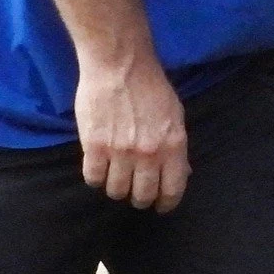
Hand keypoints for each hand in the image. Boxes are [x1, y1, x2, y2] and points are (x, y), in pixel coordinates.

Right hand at [74, 51, 188, 212]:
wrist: (120, 66)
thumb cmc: (151, 88)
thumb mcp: (175, 116)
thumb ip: (177, 147)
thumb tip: (181, 174)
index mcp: (173, 145)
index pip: (172, 189)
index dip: (166, 203)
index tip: (161, 206)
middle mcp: (148, 153)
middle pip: (142, 195)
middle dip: (140, 198)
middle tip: (136, 194)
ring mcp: (120, 151)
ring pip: (116, 190)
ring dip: (117, 189)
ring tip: (117, 179)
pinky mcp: (94, 146)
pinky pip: (93, 178)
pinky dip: (96, 178)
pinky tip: (99, 169)